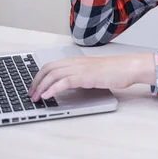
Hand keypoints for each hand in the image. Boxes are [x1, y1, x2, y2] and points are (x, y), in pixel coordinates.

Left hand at [27, 53, 155, 101]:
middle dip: (36, 82)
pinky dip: (53, 89)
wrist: (127, 68)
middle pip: (48, 69)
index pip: (51, 65)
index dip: (39, 76)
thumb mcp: (92, 72)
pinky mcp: (85, 76)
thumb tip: (68, 86)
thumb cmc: (114, 71)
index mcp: (75, 60)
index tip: (34, 87)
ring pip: (53, 75)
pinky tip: (48, 96)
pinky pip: (64, 82)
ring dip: (41, 87)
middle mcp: (75, 62)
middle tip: (30, 94)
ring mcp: (80, 68)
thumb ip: (79, 76)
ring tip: (36, 98)